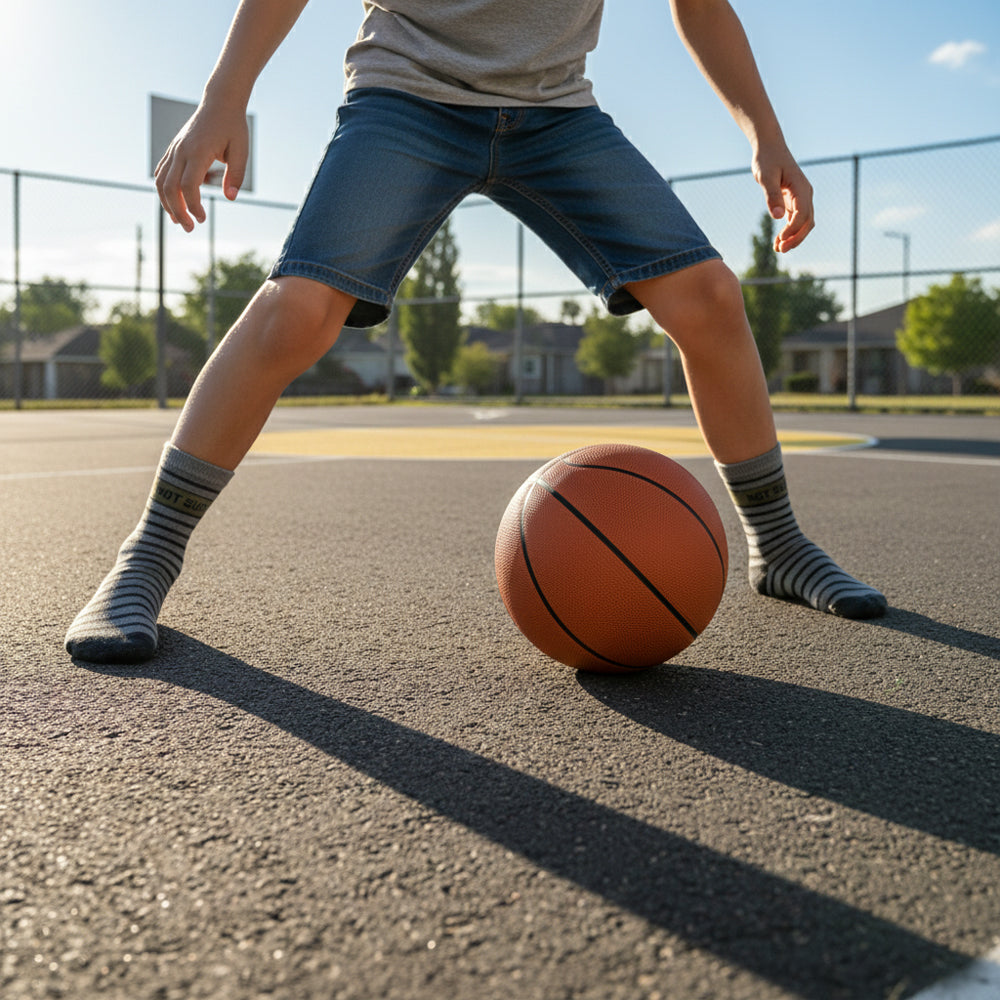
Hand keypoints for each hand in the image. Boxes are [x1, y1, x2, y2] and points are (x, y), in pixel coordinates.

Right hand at [155, 101, 248, 231]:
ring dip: (167, 204)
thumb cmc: (233, 127)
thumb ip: (237, 176)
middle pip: (170, 187)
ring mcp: (175, 149)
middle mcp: (181, 150)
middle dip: (178, 211)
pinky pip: (162, 172)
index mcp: (198, 151)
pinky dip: (164, 190)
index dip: (193, 206)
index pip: (188, 185)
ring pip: (161, 181)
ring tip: (180, 221)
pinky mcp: (173, 149)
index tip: (203, 219)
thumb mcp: (242, 151)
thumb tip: (230, 198)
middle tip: (190, 228)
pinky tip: (174, 205)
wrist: (220, 102)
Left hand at [752, 141, 814, 252]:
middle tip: (780, 250)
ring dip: (794, 237)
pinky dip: (790, 231)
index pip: (802, 214)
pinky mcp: (794, 200)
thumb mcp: (766, 177)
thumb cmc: (767, 160)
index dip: (792, 230)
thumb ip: (772, 196)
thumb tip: (777, 217)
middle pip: (807, 222)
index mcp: (802, 188)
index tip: (780, 240)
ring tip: (778, 249)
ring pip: (804, 223)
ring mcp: (801, 197)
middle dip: (796, 238)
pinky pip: (796, 220)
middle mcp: (806, 194)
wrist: (769, 148)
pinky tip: (779, 241)